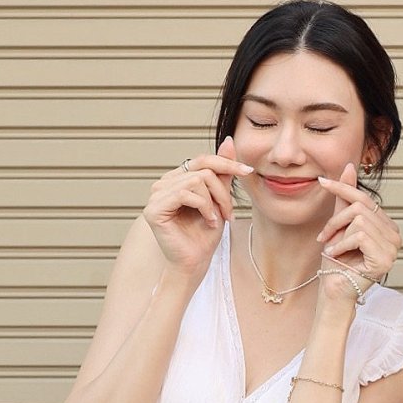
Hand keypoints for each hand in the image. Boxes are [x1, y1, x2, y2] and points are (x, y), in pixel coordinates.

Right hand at [143, 137, 252, 273]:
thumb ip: (222, 172)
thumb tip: (229, 139)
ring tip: (218, 219)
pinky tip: (209, 221)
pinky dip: (204, 208)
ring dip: (215, 202)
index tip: (248, 171)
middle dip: (223, 192)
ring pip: (197, 181)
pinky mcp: (153, 208)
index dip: (226, 163)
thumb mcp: (220, 198)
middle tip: (229, 213)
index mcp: (177, 178)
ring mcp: (156, 194)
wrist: (196, 262)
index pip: (203, 160)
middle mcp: (164, 182)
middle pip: (203, 170)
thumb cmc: (205, 233)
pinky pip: (185, 194)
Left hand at [316, 162, 401, 301]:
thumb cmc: (337, 262)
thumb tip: (350, 166)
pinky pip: (359, 236)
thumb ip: (345, 198)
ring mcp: (393, 248)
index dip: (343, 188)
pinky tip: (338, 256)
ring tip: (332, 249)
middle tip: (324, 237)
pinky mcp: (385, 258)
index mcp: (387, 226)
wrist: (334, 290)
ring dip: (338, 235)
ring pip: (359, 221)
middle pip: (361, 207)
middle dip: (336, 220)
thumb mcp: (339, 224)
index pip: (365, 198)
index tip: (322, 181)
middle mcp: (395, 235)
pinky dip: (342, 244)